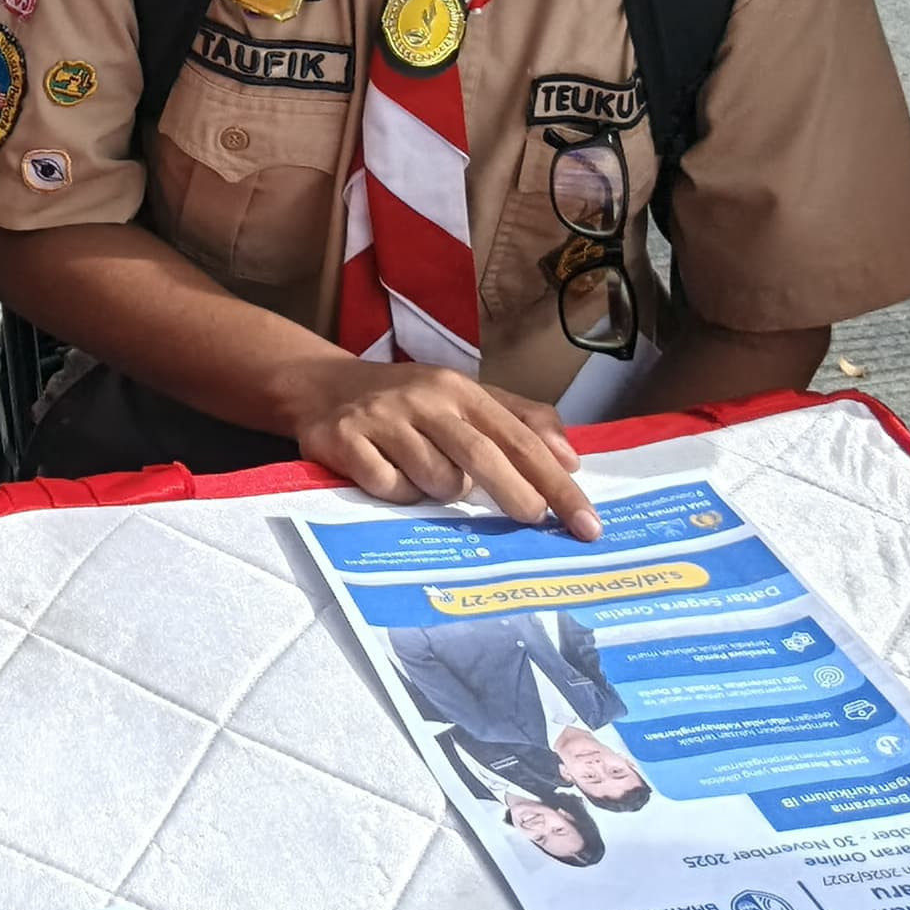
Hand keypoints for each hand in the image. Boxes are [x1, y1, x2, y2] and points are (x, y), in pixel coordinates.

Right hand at [289, 359, 599, 538]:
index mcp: (460, 390)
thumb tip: (571, 457)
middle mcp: (424, 399)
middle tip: (534, 523)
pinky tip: (388, 476)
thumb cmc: (409, 402)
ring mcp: (383, 419)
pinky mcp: (345, 441)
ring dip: (439, 492)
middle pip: (482, 456)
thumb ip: (520, 421)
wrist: (322, 387)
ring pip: (435, 479)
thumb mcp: (465, 399)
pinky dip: (397, 494)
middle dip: (516, 495)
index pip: (520, 439)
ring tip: (424, 474)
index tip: (587, 523)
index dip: (557, 482)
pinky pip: (389, 488)